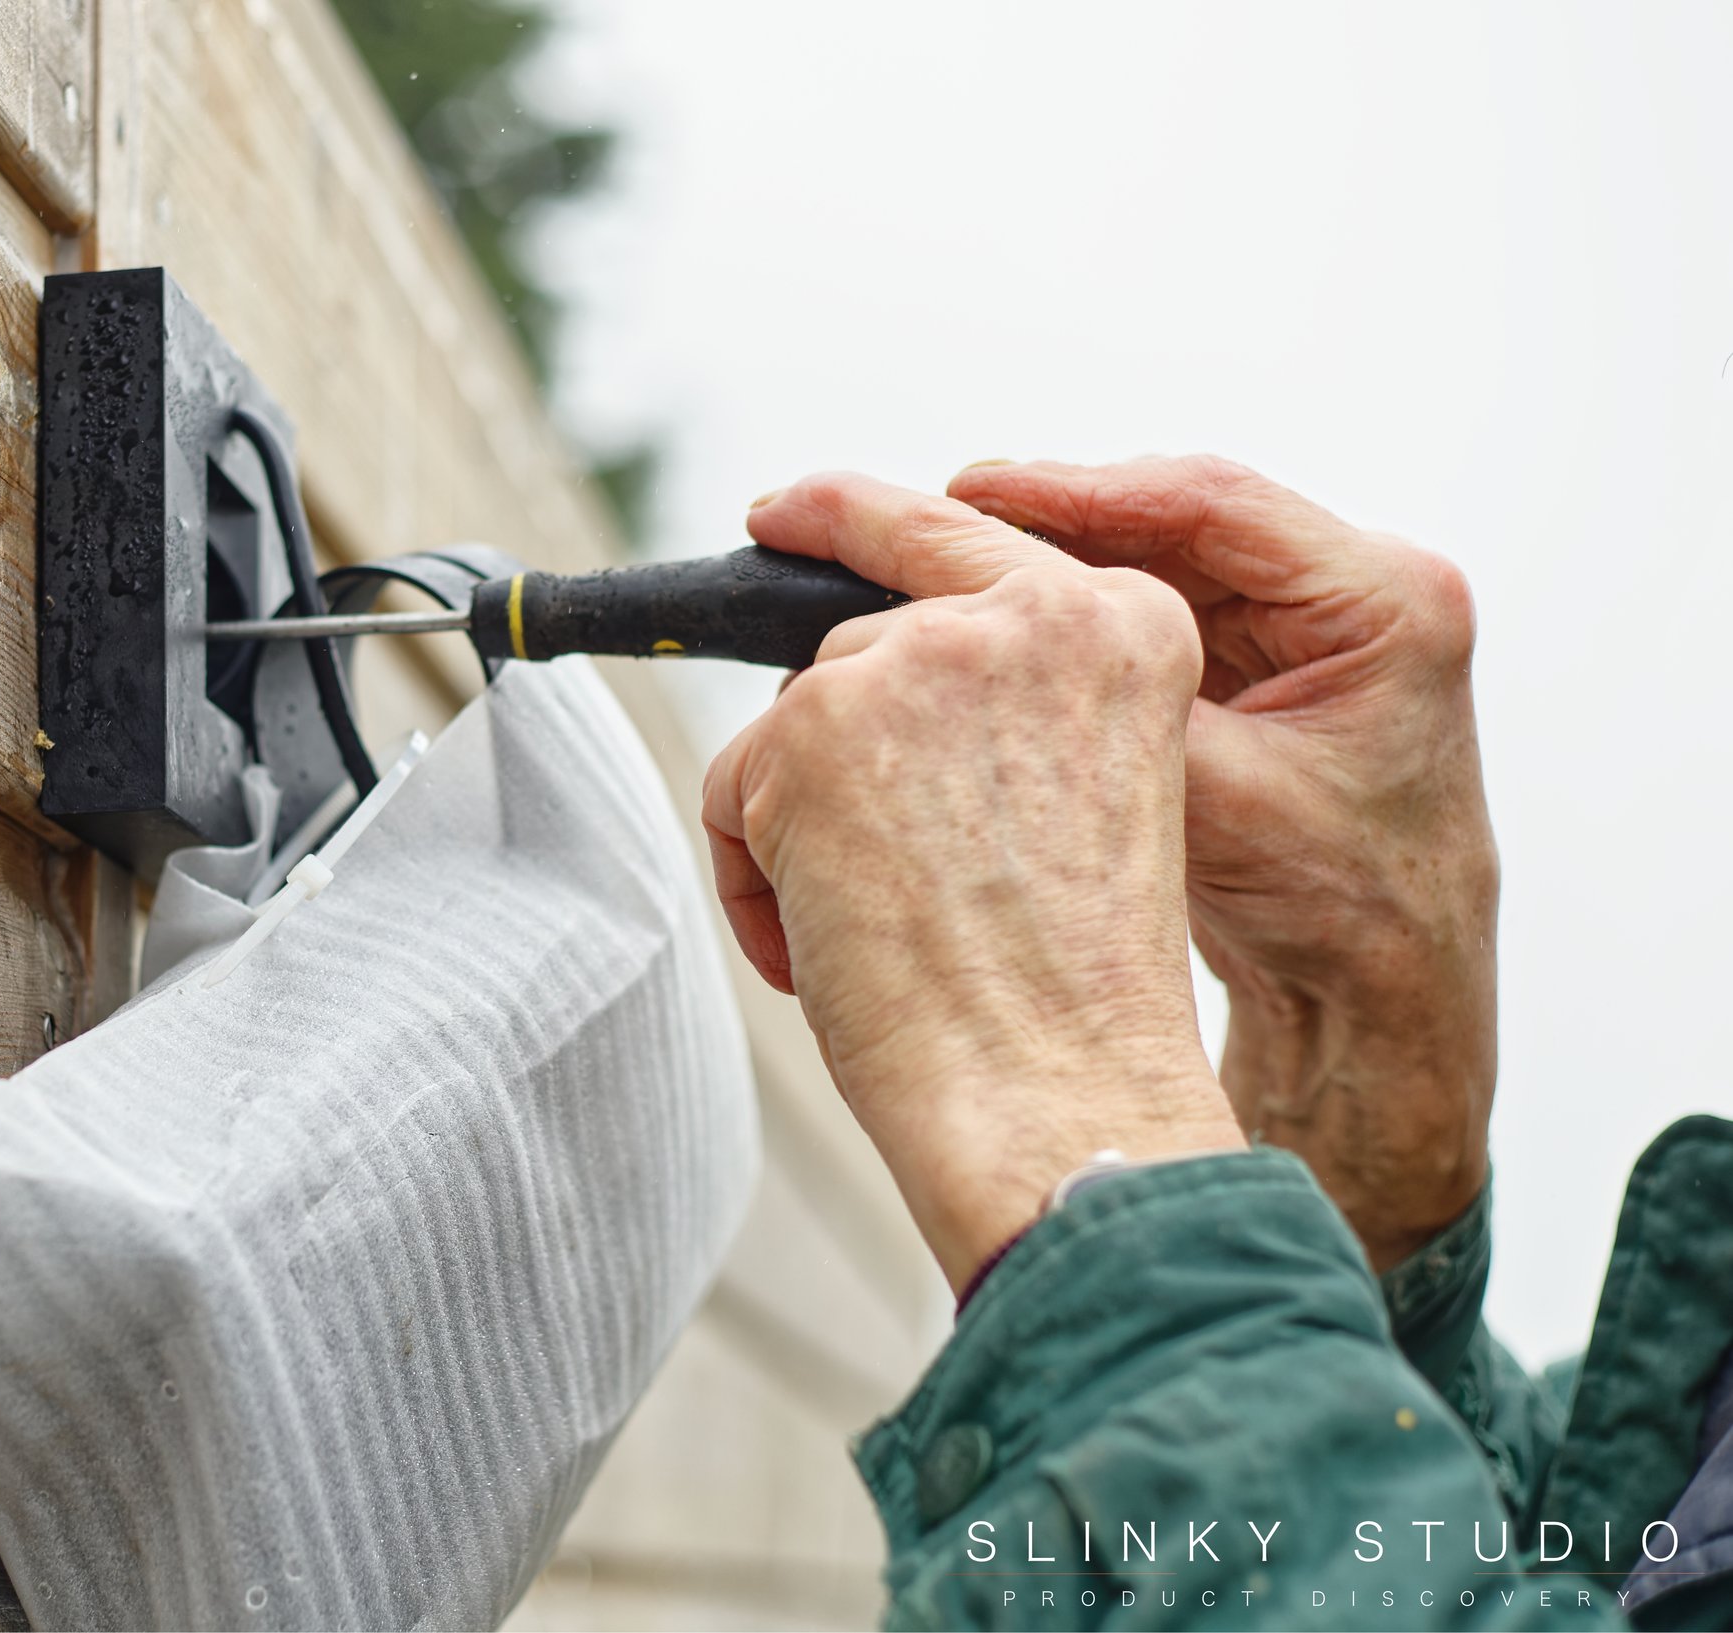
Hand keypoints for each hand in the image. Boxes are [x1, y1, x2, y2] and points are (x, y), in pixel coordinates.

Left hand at [705, 474, 1242, 1293]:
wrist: (1059, 1089)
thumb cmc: (1069, 989)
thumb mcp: (1079, 792)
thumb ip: (1002, 706)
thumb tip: (850, 676)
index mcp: (1128, 624)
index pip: (965, 534)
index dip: (857, 518)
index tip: (786, 511)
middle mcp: (1035, 613)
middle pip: (860, 643)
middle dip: (831, 753)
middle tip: (862, 866)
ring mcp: (923, 657)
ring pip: (795, 722)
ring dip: (801, 833)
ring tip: (880, 936)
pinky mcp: (821, 724)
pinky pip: (733, 788)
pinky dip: (753, 879)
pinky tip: (827, 947)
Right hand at [948, 457, 1495, 1269]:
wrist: (1381, 1002)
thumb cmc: (1346, 920)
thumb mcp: (1221, 805)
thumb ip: (1124, 711)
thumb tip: (1001, 638)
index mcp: (1385, 602)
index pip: (1209, 504)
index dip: (1079, 491)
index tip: (976, 491)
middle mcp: (1357, 597)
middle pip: (1175, 518)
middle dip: (1052, 519)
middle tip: (936, 515)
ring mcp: (1312, 628)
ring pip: (1155, 558)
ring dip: (1056, 561)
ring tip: (948, 563)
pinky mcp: (1266, 667)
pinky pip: (1155, 610)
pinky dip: (1078, 614)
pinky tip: (1001, 622)